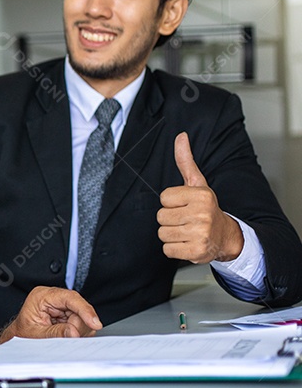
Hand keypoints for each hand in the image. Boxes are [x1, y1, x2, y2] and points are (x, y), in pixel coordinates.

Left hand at [0, 287, 101, 350]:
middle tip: (67, 337)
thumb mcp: (36, 334)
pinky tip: (66, 334)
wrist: (18, 337)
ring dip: (78, 330)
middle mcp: (53, 297)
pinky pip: (80, 322)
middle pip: (79, 308)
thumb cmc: (22, 333)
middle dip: (78, 326)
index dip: (85, 310)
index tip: (94, 323)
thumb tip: (74, 332)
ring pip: (82, 317)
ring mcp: (61, 305)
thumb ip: (55, 333)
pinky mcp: (66, 313)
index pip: (70, 298)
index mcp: (42, 296)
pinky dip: (78, 331)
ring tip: (62, 335)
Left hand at [158, 132, 242, 262]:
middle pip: (161, 217)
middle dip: (170, 220)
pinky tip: (188, 243)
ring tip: (187, 231)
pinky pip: (167, 250)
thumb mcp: (197, 183)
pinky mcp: (196, 251)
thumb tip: (180, 136)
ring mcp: (200, 234)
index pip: (163, 198)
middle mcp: (202, 214)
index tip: (184, 205)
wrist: (225, 236)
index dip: (170, 203)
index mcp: (201, 195)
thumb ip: (185, 161)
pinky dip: (174, 249)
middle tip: (186, 220)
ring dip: (171, 234)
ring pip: (162, 234)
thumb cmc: (205, 208)